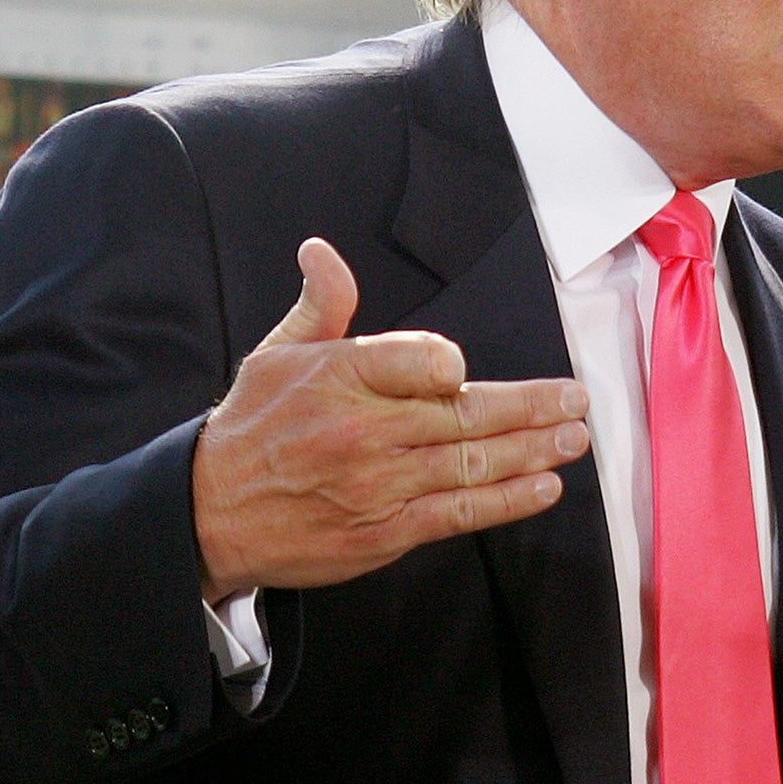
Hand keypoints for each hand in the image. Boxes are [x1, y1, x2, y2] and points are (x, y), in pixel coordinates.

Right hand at [192, 237, 589, 603]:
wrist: (208, 515)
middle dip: (531, 407)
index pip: (417, 360)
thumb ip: (322, 305)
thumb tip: (323, 252)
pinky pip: (460, 513)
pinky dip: (507, 500)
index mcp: (341, 377)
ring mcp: (380, 484)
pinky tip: (544, 486)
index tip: (468, 368)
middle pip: (465, 413)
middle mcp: (365, 430)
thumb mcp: (278, 355)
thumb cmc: (252, 429)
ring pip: (473, 463)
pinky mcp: (386, 531)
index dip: (447, 364)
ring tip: (573, 438)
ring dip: (533, 450)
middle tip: (575, 399)